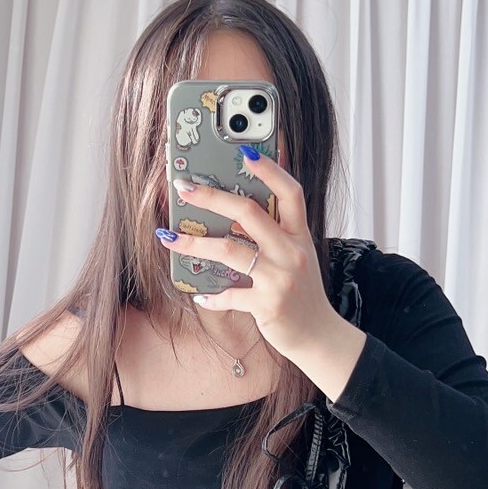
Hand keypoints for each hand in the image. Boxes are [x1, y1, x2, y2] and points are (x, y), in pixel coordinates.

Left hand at [157, 146, 338, 365]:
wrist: (319, 337)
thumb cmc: (302, 294)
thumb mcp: (296, 258)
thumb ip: (273, 235)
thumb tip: (235, 213)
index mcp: (299, 236)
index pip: (290, 192)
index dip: (269, 169)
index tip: (245, 151)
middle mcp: (291, 252)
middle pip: (249, 212)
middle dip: (212, 197)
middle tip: (184, 188)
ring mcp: (280, 278)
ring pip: (229, 250)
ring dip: (194, 243)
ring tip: (168, 237)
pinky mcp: (267, 305)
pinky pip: (230, 295)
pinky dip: (212, 295)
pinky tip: (200, 294)